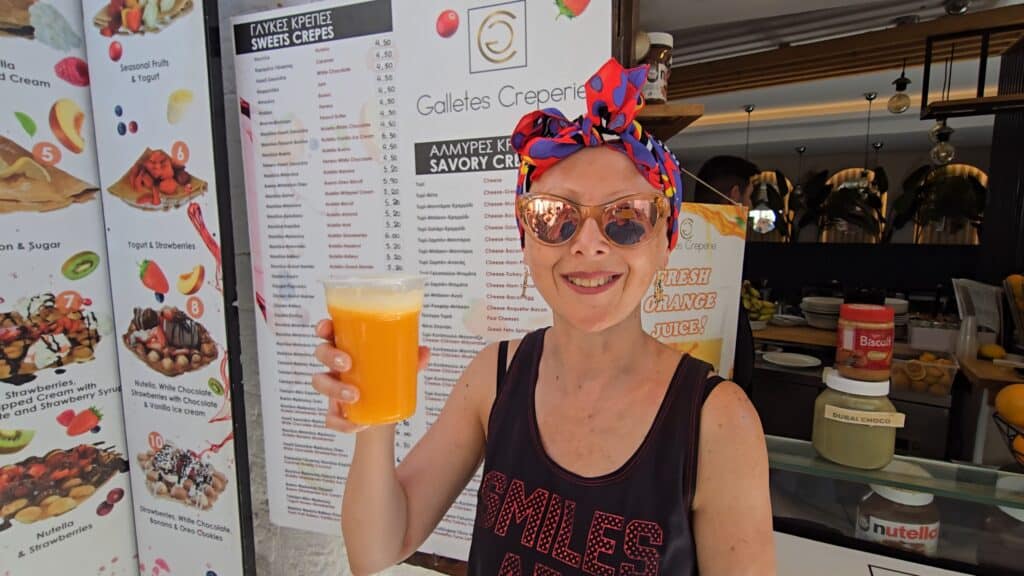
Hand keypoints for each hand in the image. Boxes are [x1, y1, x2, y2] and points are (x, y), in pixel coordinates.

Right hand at [311, 319, 430, 433]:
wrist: (386, 411)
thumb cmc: (386, 378)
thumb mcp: (401, 365)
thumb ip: (412, 358)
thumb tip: (424, 352)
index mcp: (348, 347)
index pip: (329, 332)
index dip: (323, 328)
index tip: (327, 328)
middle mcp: (336, 366)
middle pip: (321, 353)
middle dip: (329, 356)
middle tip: (347, 363)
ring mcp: (333, 387)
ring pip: (320, 383)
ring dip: (334, 388)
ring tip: (355, 395)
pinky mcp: (336, 411)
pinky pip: (330, 417)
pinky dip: (342, 422)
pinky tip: (358, 424)